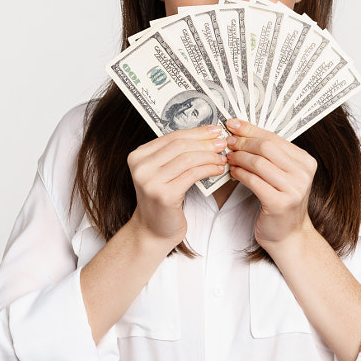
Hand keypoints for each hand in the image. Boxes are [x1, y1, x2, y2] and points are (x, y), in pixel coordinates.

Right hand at [124, 124, 230, 247]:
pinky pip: (192, 175)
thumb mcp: (162, 173)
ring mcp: (150, 182)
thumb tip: (206, 134)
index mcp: (138, 156)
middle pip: (180, 146)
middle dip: (205, 142)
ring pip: (188, 159)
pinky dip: (208, 169)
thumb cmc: (162, 200)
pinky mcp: (164, 195)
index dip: (196, 132)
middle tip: (223, 143)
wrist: (153, 230)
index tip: (215, 129)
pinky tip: (218, 169)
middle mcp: (141, 167)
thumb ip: (175, 154)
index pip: (171, 136)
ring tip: (222, 158)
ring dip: (209, 156)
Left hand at [223, 118, 316, 245]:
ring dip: (239, 158)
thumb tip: (242, 132)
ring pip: (259, 163)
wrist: (289, 235)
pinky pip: (254, 181)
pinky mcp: (280, 203)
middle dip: (243, 142)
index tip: (233, 124)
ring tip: (228, 158)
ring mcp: (294, 189)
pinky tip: (232, 172)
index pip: (274, 137)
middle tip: (227, 142)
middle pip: (267, 147)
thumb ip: (270, 156)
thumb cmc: (281, 203)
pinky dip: (240, 174)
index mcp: (305, 162)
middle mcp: (303, 173)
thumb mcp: (283, 176)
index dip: (251, 129)